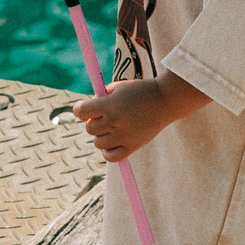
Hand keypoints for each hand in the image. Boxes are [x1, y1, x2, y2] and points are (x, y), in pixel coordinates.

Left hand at [73, 71, 210, 161]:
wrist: (165, 100)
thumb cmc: (140, 90)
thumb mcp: (119, 87)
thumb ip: (101, 97)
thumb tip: (87, 110)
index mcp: (111, 104)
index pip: (82, 111)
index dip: (79, 109)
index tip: (82, 108)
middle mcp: (115, 121)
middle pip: (90, 128)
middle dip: (93, 121)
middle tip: (103, 115)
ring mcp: (124, 136)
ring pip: (98, 143)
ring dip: (101, 135)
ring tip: (112, 126)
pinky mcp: (133, 146)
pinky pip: (111, 157)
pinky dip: (107, 151)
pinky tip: (112, 141)